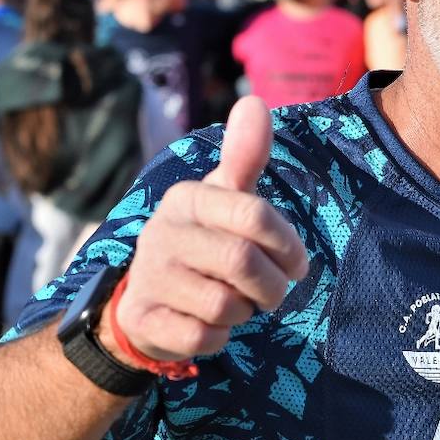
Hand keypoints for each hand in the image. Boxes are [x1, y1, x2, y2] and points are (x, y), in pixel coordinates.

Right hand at [104, 97, 309, 361]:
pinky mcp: (143, 319)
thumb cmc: (202, 242)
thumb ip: (244, 157)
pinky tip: (209, 325)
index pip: (254, 214)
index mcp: (187, 198)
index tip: (296, 264)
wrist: (145, 300)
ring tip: (236, 304)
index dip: (288, 245)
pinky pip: (202, 337)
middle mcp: (161, 232)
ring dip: (244, 312)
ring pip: (224, 305)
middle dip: (271, 286)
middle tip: (272, 292)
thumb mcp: (224, 198)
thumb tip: (253, 102)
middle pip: (243, 262)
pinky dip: (219, 338)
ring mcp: (148, 277)